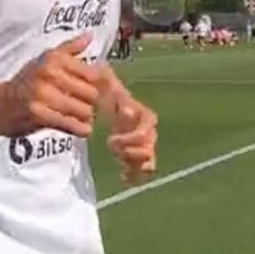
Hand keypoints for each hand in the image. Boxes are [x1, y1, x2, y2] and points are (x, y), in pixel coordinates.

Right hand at [0, 35, 101, 136]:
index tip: (97, 92)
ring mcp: (44, 94)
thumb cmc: (25, 82)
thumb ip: (70, 49)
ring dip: (87, 117)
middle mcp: (49, 73)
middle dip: (94, 103)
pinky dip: (80, 129)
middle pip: (91, 93)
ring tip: (83, 118)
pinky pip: (71, 124)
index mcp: (55, 59)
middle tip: (90, 108)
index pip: (93, 74)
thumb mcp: (45, 59)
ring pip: (84, 110)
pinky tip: (80, 128)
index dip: (100, 86)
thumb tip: (90, 36)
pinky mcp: (39, 115)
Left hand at [100, 69, 157, 183]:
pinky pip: (142, 171)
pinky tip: (123, 177)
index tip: (114, 135)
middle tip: (112, 145)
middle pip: (150, 144)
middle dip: (132, 148)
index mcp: (141, 113)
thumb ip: (105, 77)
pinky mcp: (135, 157)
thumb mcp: (104, 82)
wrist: (107, 104)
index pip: (148, 123)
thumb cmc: (105, 92)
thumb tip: (107, 76)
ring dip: (134, 161)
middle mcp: (146, 130)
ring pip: (149, 159)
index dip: (135, 133)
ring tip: (118, 159)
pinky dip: (135, 175)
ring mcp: (142, 144)